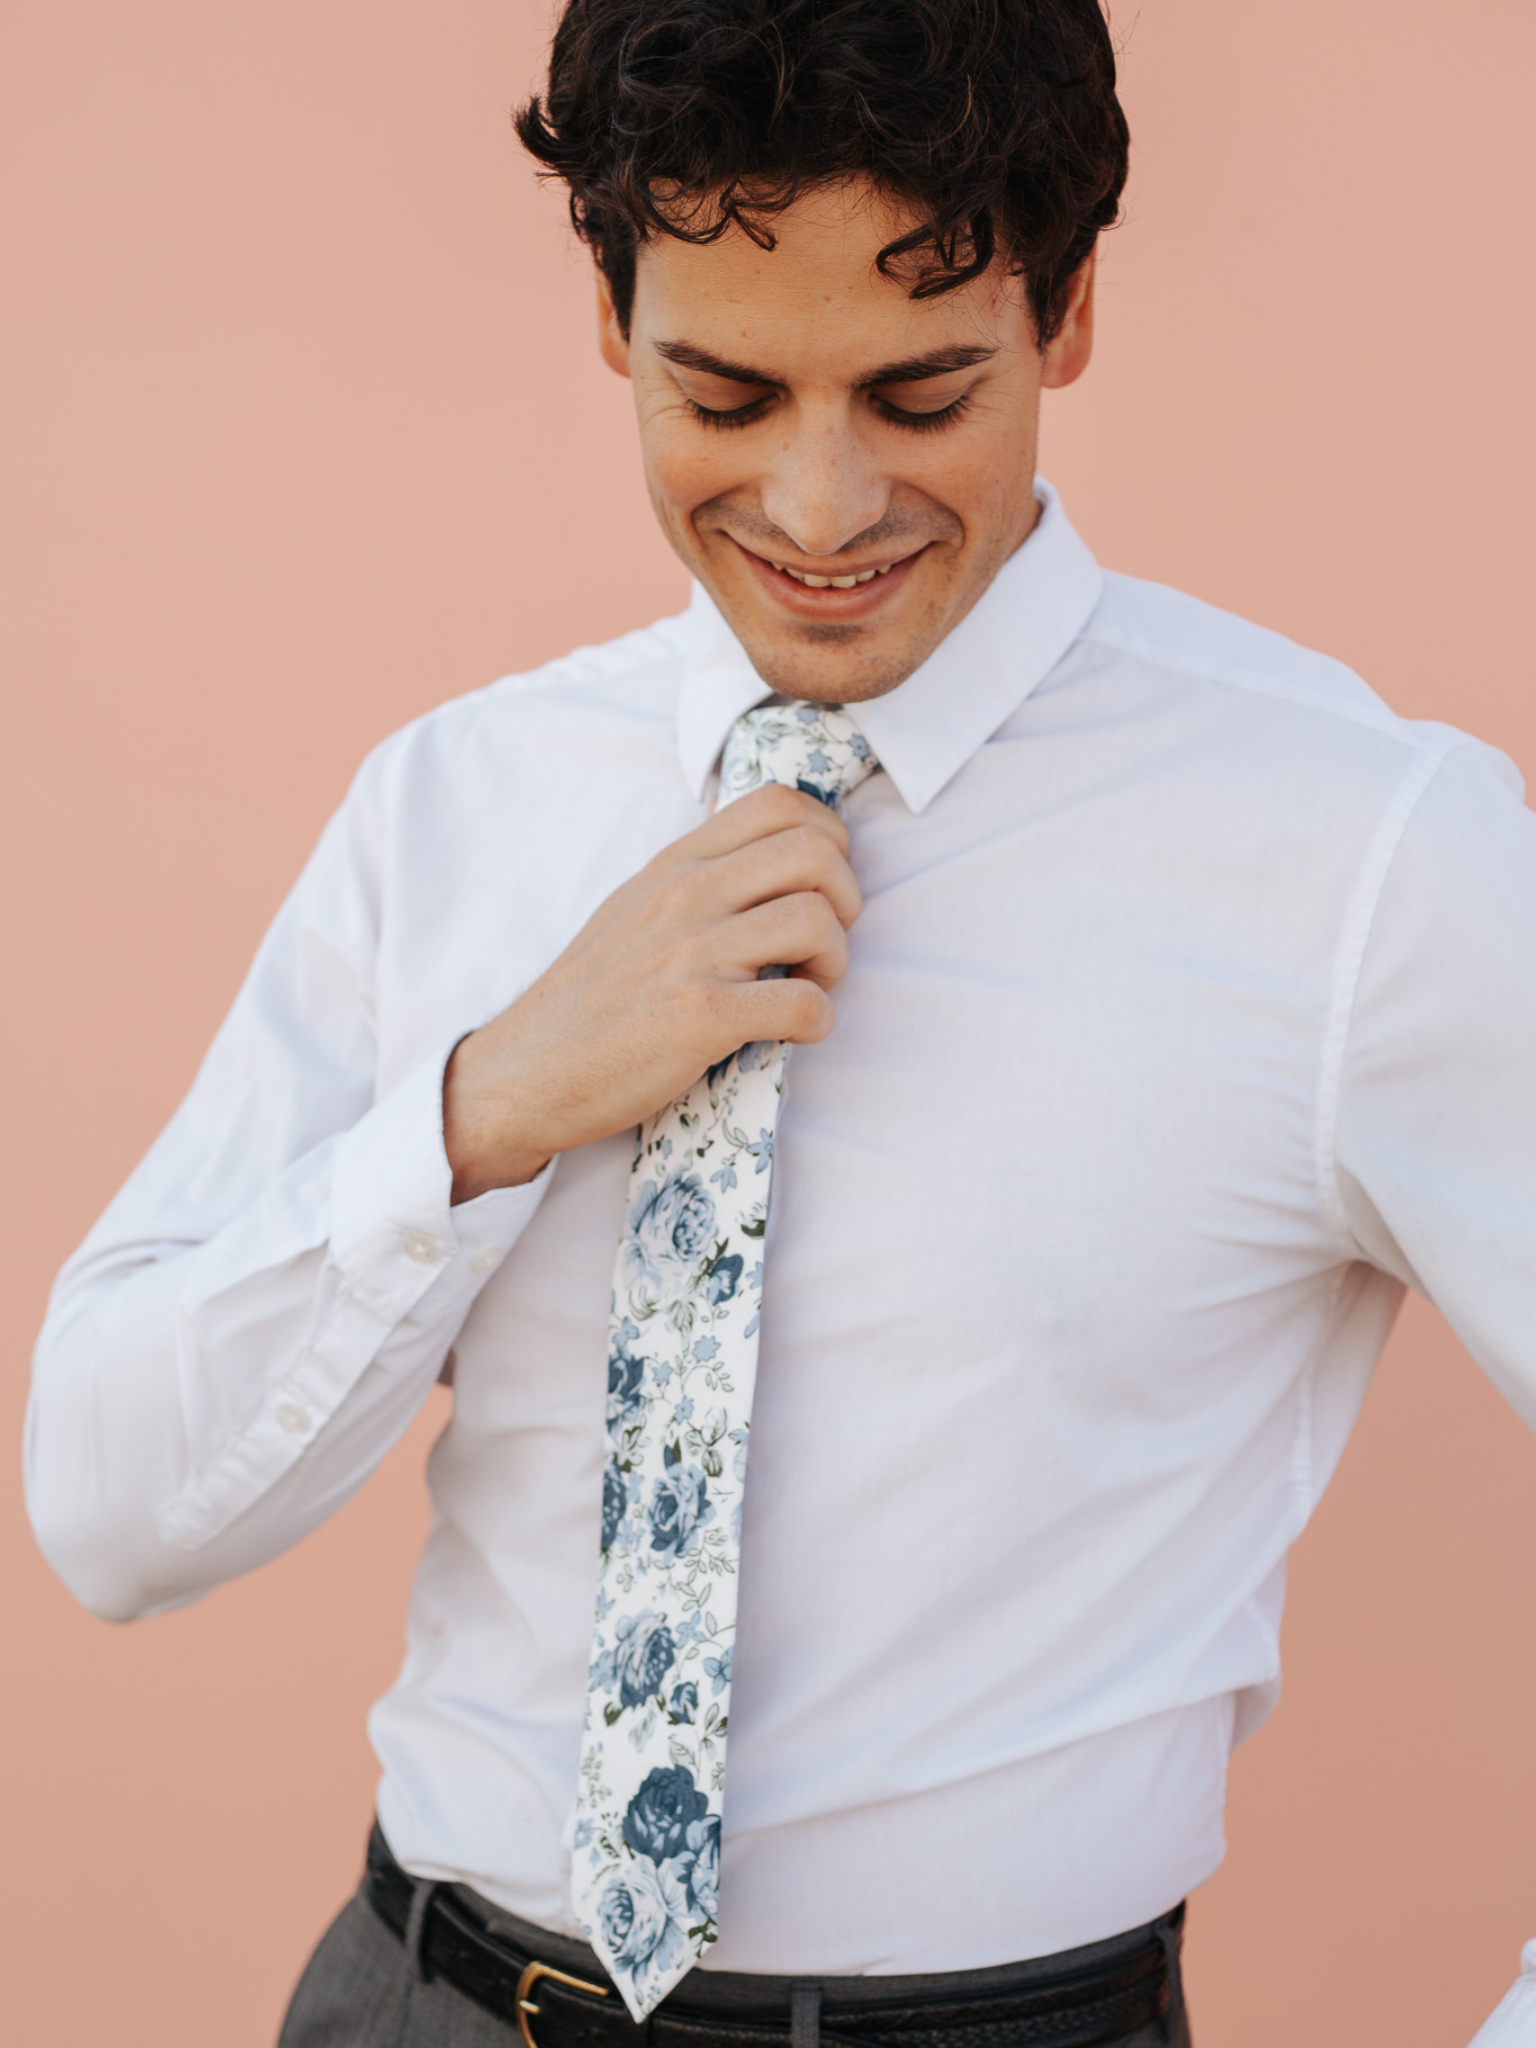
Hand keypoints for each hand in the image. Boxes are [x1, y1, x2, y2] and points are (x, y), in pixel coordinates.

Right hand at [443, 784, 861, 1199]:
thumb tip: (764, 855)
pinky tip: (793, 1032)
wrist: (526, 1071)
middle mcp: (685, 895)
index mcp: (674, 864)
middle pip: (817, 853)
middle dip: (846, 902)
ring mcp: (691, 954)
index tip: (816, 889)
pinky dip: (817, 1022)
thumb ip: (694, 877)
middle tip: (821, 946)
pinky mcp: (699, 1017)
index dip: (827, 839)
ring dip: (836, 963)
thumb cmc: (590, 1000)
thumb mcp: (633, 909)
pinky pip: (803, 1005)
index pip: (779, 803)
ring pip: (818, 921)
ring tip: (808, 988)